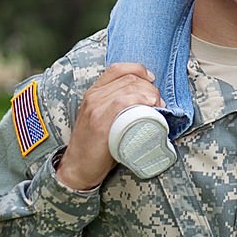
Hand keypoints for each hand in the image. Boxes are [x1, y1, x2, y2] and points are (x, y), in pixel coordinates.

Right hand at [55, 63, 164, 190]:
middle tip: (159, 102)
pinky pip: (122, 102)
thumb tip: (144, 102)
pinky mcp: (99, 122)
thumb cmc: (94, 146)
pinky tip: (151, 106)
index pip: (117, 69)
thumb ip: (115, 107)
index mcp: (93, 92)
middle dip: (150, 87)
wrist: (77, 168)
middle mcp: (93, 96)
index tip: (151, 80)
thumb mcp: (101, 118)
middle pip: (129, 78)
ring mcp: (95, 108)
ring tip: (159, 107)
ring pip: (129, 88)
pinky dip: (140, 100)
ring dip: (150, 94)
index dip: (139, 70)